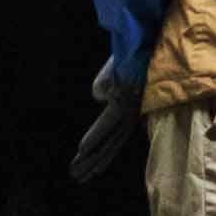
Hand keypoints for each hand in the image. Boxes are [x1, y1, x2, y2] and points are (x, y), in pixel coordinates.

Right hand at [70, 64, 144, 188]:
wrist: (138, 38)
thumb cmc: (127, 53)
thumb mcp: (113, 74)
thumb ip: (106, 88)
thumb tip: (102, 98)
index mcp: (132, 107)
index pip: (115, 138)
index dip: (102, 155)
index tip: (90, 170)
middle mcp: (132, 111)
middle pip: (112, 144)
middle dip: (93, 162)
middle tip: (77, 178)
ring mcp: (129, 107)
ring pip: (110, 139)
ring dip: (92, 156)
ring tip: (77, 168)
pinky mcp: (124, 100)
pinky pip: (107, 124)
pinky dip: (95, 138)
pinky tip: (82, 149)